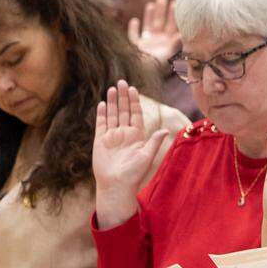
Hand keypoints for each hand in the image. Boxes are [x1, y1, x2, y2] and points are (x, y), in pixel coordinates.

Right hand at [93, 81, 168, 226]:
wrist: (116, 185)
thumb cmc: (134, 173)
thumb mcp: (147, 156)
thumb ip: (154, 142)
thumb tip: (165, 130)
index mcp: (137, 135)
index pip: (136, 114)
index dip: (135, 102)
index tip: (133, 89)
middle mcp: (125, 133)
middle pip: (124, 111)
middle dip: (123, 97)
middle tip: (121, 82)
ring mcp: (112, 136)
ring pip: (112, 115)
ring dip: (112, 102)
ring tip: (112, 88)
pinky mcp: (101, 141)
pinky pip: (101, 124)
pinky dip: (102, 114)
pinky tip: (102, 104)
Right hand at [128, 0, 180, 64]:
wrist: (145, 76)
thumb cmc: (159, 67)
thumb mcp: (170, 53)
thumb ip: (176, 43)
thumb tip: (183, 33)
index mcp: (168, 42)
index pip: (172, 25)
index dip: (173, 15)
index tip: (175, 3)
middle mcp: (158, 41)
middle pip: (160, 22)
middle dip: (161, 11)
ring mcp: (147, 43)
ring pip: (148, 25)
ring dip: (149, 15)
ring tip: (151, 4)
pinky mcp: (136, 46)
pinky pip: (134, 36)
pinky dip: (133, 28)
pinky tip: (134, 20)